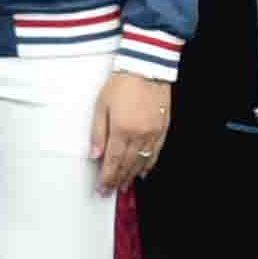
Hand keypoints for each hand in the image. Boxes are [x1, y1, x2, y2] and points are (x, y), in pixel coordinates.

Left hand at [89, 71, 172, 194]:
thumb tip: (94, 155)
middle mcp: (139, 135)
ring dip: (132, 176)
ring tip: (124, 185)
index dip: (107, 178)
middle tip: (111, 191)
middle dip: (118, 180)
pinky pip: (156, 153)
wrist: (146, 67)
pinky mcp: (163, 129)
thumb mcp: (101, 105)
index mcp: (121, 130)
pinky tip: (143, 172)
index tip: (102, 189)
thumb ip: (98, 132)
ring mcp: (153, 133)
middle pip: (127, 165)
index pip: (112, 162)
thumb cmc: (121, 83)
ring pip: (142, 162)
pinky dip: (149, 165)